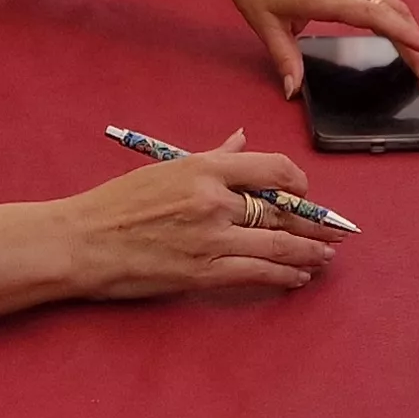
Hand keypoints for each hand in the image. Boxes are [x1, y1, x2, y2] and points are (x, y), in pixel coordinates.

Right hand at [59, 129, 345, 298]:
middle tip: (336, 232)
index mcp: (204, 168)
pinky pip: (257, 273)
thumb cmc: (116, 204)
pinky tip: (298, 277)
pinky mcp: (203, 272)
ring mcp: (210, 238)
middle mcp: (213, 199)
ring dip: (309, 253)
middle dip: (314, 224)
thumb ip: (212, 156)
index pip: (272, 169)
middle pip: (281, 211)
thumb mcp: (164, 167)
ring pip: (278, 245)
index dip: (299, 184)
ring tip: (326, 257)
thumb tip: (241, 140)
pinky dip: (284, 275)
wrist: (81, 243)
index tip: (307, 194)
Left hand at [201, 0, 418, 96]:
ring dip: (410, 30)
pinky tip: (402, 34)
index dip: (403, 33)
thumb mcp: (264, 24)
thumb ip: (284, 58)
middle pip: (393, 12)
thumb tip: (293, 90)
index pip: (374, 16)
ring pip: (391, 3)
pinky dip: (399, 17)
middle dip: (416, 43)